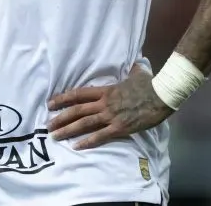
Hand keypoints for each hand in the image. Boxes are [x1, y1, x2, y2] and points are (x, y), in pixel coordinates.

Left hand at [46, 66, 172, 149]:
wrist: (162, 95)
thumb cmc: (150, 84)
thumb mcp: (137, 74)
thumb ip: (132, 70)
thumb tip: (135, 64)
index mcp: (106, 90)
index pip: (79, 94)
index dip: (64, 98)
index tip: (51, 103)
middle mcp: (105, 103)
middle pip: (77, 110)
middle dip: (60, 117)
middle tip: (48, 124)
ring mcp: (111, 115)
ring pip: (84, 123)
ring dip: (68, 130)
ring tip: (55, 136)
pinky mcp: (119, 127)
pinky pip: (100, 136)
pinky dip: (87, 141)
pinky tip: (76, 146)